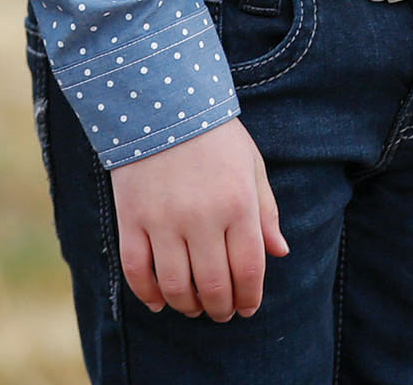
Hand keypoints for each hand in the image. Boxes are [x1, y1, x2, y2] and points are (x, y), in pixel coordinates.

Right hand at [110, 117, 287, 320]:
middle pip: (213, 285)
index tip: (247, 308)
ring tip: (193, 307)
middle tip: (221, 312)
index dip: (250, 297)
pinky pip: (137, 271)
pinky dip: (148, 294)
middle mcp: (202, 217)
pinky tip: (159, 301)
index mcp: (238, 203)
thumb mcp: (250, 164)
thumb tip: (280, 252)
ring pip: (176, 286)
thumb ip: (266, 210)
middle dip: (220, 308)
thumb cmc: (214, 134)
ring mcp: (163, 220)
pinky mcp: (131, 218)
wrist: (162, 100)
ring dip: (187, 306)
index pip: (249, 270)